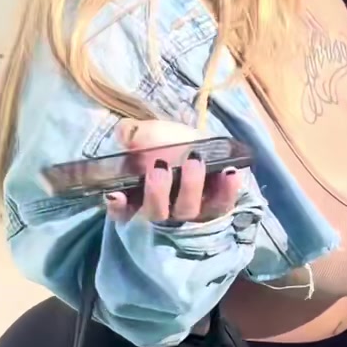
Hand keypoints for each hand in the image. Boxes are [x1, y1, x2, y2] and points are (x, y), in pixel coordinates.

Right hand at [104, 121, 239, 227]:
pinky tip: (230, 172)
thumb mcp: (149, 133)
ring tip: (195, 161)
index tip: (116, 193)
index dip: (118, 207)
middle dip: (157, 192)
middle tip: (161, 167)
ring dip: (190, 187)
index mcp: (138, 194)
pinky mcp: (215, 206)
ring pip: (187, 210)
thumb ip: (134, 133)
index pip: (122, 212)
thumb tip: (126, 135)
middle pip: (157, 213)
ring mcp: (189, 210)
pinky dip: (227, 191)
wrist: (197, 143)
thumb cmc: (166, 143)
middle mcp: (162, 208)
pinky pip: (221, 205)